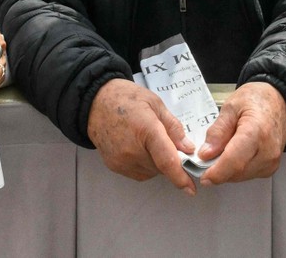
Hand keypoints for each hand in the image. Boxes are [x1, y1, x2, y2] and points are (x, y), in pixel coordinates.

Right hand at [85, 79, 195, 193]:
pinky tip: (137, 147)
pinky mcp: (114, 166)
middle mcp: (132, 150)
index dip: (181, 177)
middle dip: (169, 159)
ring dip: (156, 163)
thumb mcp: (154, 103)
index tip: (191, 188)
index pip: (167, 161)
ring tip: (146, 141)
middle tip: (164, 141)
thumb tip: (188, 149)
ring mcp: (121, 160)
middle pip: (161, 167)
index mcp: (146, 129)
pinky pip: (139, 172)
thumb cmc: (125, 98)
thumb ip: (173, 127)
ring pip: (151, 172)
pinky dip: (144, 164)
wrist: (94, 102)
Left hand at [197, 82, 285, 185]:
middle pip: (237, 172)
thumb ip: (218, 131)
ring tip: (220, 151)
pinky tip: (233, 154)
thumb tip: (205, 154)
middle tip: (205, 158)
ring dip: (226, 170)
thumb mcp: (231, 107)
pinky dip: (236, 169)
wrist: (279, 102)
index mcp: (256, 132)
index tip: (203, 175)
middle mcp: (267, 150)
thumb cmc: (257, 100)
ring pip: (241, 176)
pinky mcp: (271, 167)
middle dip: (217, 170)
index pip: (235, 161)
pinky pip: (248, 175)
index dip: (216, 172)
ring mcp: (271, 161)